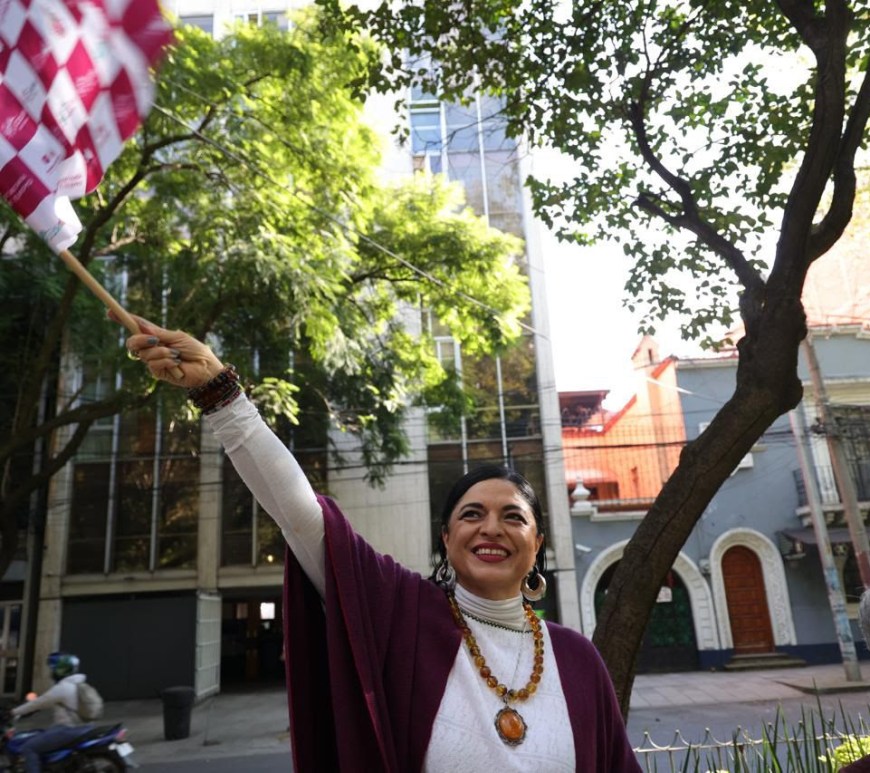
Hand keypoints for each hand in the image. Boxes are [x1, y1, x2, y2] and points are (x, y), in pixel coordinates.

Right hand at [110, 311, 224, 388]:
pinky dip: (165, 361)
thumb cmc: (196, 350)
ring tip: (176, 354)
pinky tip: (176, 364)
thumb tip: (141, 327)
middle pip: (132, 343)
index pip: (136, 328)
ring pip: (143, 354)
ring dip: (161, 352)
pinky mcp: (158, 372)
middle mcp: (152, 348)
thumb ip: (158, 333)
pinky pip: (153, 364)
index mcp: (156, 337)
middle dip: (139, 339)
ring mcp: (154, 361)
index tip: (110, 312)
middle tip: (154, 340)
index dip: (123, 320)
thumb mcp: (177, 337)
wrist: (206, 367)